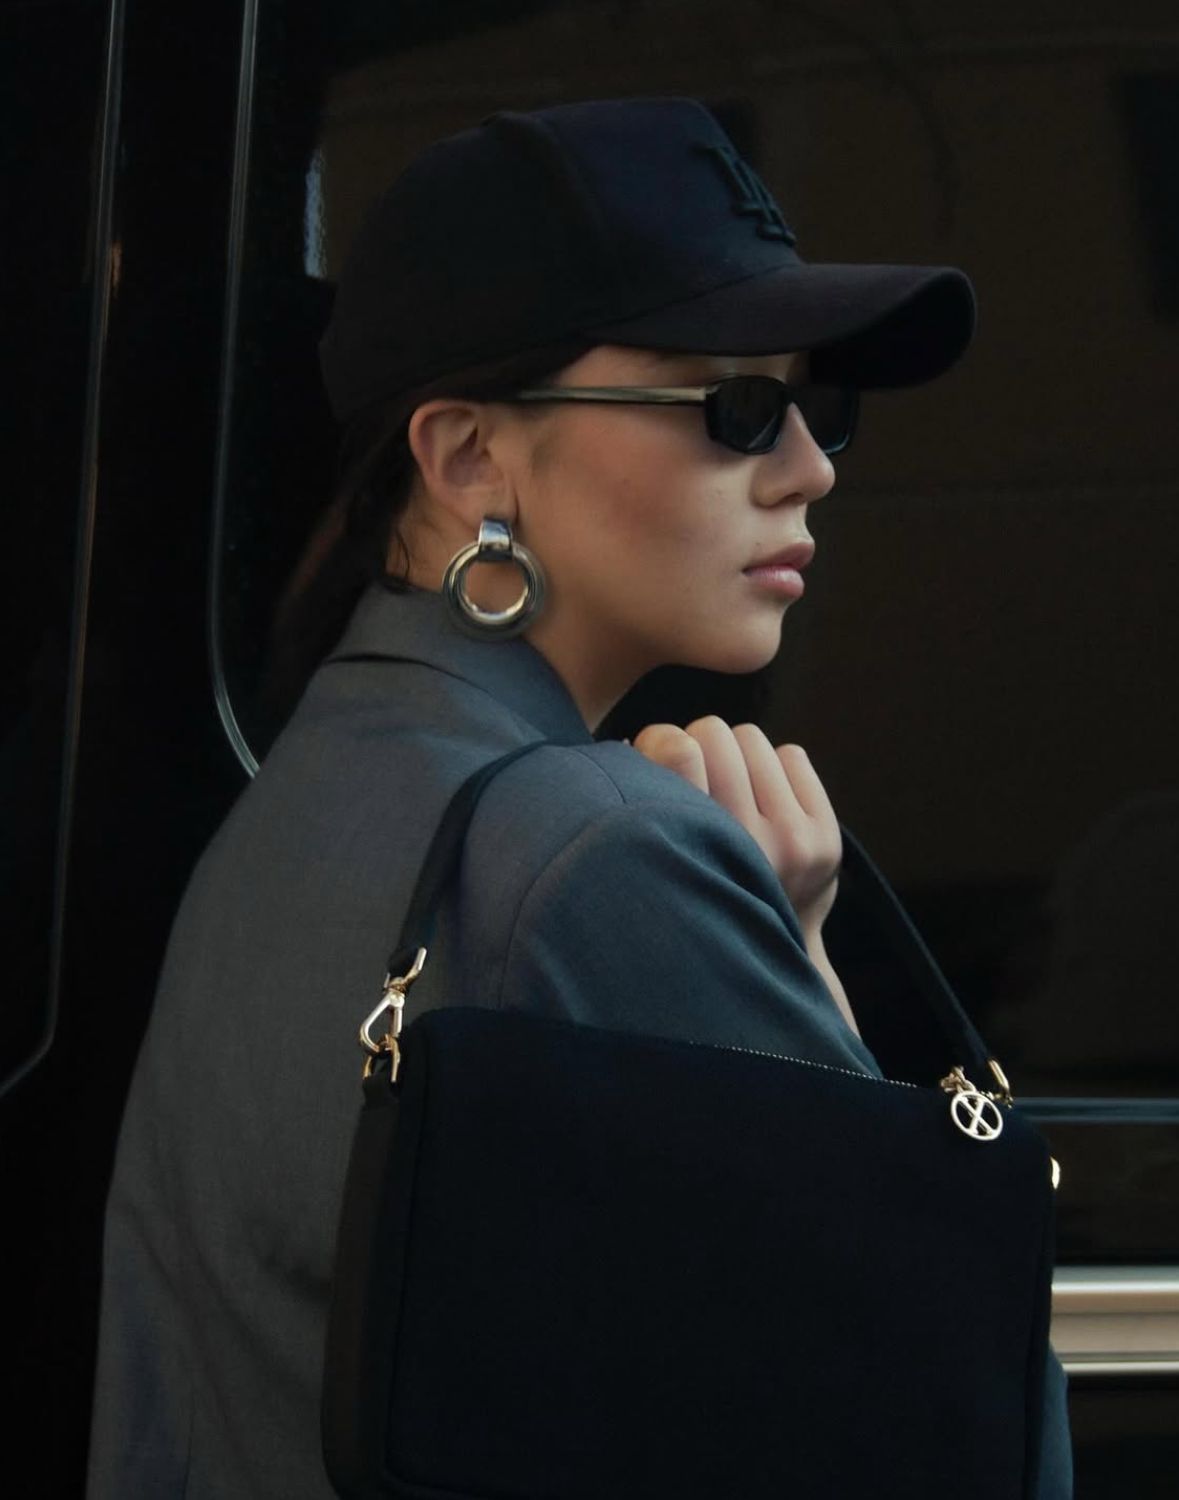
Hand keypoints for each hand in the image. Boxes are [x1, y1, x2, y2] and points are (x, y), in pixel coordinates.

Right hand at [626, 716, 841, 940]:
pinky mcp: (825, 836)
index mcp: (692, 849)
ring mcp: (792, 841)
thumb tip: (641, 741)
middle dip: (698, 746)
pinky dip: (773, 769)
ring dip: (736, 756)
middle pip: (714, 733)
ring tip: (731, 793)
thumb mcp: (657, 857)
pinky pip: (791, 755)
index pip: (680, 750)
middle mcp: (746, 845)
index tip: (658, 757)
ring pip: (751, 739)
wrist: (764, 952)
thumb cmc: (696, 887)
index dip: (660, 740)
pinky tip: (764, 803)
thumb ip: (645, 801)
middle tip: (697, 777)